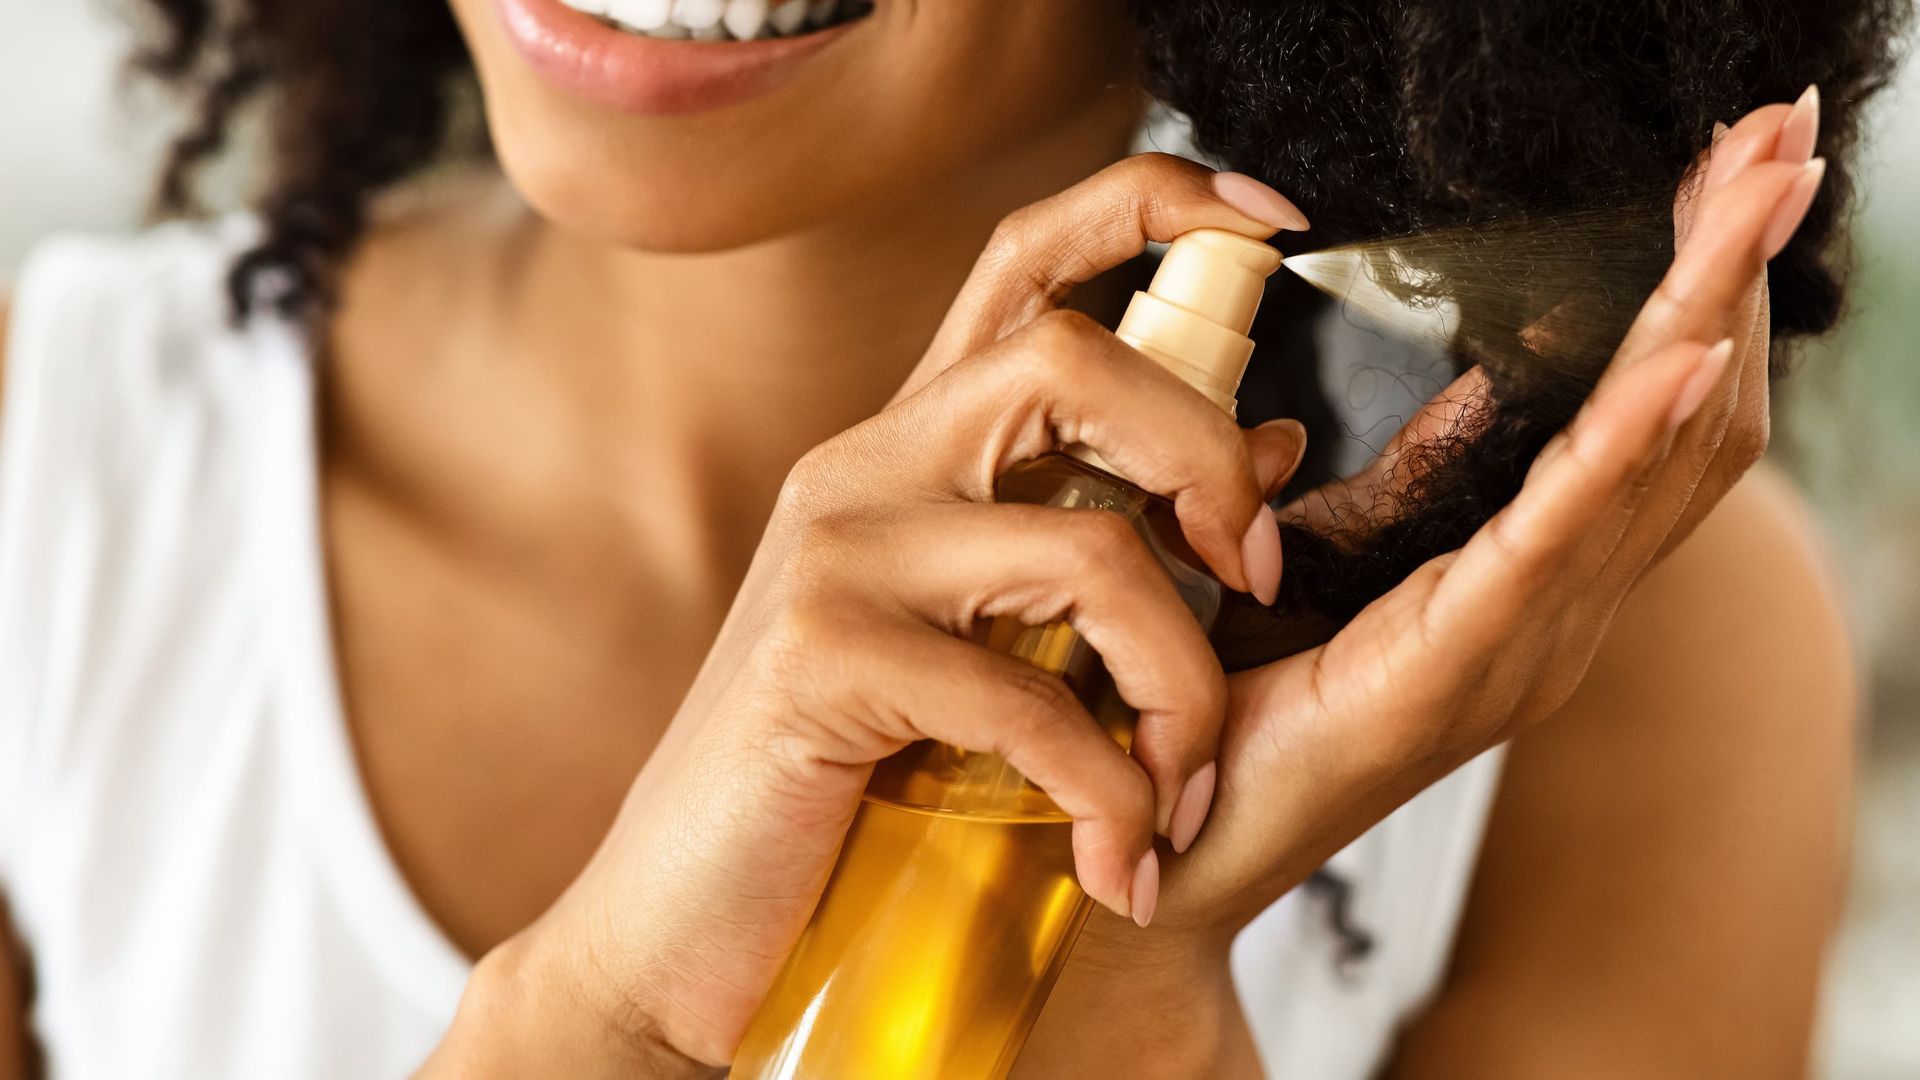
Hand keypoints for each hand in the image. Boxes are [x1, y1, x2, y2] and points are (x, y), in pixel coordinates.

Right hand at [425, 153, 1313, 1073]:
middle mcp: (864, 469)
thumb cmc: (848, 785)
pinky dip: (1107, 790)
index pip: (1026, 258)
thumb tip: (1271, 445)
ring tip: (1183, 789)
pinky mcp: (816, 661)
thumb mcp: (988, 643)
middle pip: (1071, 357)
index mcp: (911, 449)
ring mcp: (832, 555)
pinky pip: (1027, 699)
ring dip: (1181, 684)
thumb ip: (1107, 539)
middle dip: (1206, 460)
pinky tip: (1115, 857)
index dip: (1154, 205)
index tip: (1275, 226)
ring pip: (1085, 546)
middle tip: (1253, 576)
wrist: (679, 923)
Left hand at [1126, 97, 1820, 943]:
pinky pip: (1558, 540)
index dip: (1694, 293)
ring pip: (1650, 456)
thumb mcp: (1280, 580)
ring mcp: (1525, 647)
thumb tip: (1294, 425)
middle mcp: (1556, 612)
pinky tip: (1683, 356)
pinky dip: (1624, 444)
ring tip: (1758, 186)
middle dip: (1731, 268)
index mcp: (1524, 584)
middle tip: (1782, 133)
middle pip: (1682, 416)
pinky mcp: (1456, 670)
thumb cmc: (1221, 713)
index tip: (1728, 172)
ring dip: (1707, 312)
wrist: (1163, 854)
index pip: (1644, 417)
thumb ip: (1320, 508)